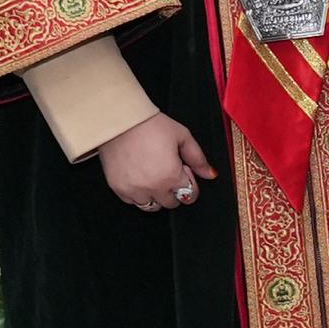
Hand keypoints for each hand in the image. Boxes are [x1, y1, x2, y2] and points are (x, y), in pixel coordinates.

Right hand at [97, 112, 215, 210]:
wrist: (121, 121)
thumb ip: (198, 158)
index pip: (189, 195)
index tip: (183, 171)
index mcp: (171, 176)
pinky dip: (138, 194)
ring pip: (151, 206)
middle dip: (174, 190)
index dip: (189, 182)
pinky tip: (139, 178)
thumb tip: (210, 174)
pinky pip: (132, 201)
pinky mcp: (118, 188)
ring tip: (153, 176)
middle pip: (171, 203)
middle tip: (167, 172)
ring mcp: (134, 190)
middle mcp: (153, 187)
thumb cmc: (151, 126)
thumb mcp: (182, 136)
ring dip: (156, 195)